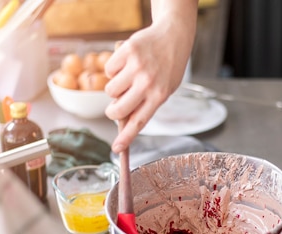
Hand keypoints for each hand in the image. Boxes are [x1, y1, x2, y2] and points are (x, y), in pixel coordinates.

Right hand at [104, 18, 194, 152]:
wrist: (173, 36)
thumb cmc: (168, 67)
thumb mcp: (165, 89)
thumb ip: (145, 104)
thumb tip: (122, 121)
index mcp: (159, 96)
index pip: (139, 122)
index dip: (126, 138)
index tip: (116, 150)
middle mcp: (148, 82)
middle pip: (118, 109)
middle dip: (112, 112)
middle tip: (115, 107)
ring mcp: (137, 66)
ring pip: (110, 90)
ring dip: (114, 88)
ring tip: (128, 78)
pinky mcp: (127, 51)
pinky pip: (108, 69)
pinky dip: (114, 69)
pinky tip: (127, 63)